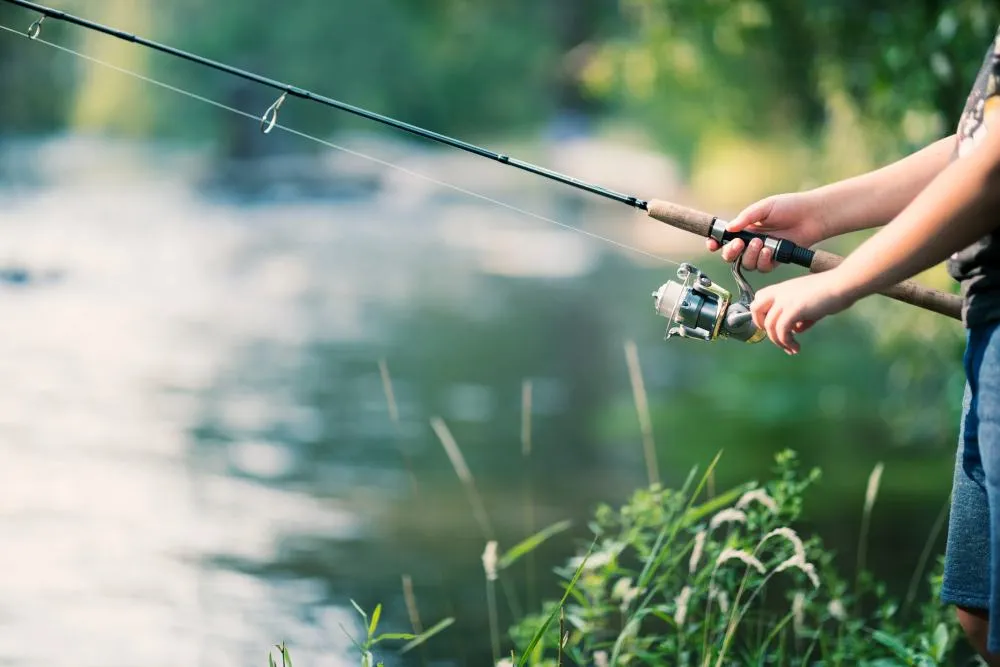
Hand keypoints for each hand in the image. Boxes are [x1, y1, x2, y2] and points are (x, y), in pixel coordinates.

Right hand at [706, 192, 828, 271]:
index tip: (713, 244)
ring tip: (761, 243)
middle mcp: (750, 242)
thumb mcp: (764, 207)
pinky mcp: (774, 261)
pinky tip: (770, 250)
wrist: (811, 215)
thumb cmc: (788, 207)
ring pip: (745, 264)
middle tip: (739, 244)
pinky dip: (764, 260)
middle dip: (730, 252)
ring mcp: (761, 253)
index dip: (715, 243)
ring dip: (750, 255)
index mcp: (744, 228)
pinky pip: (762, 267)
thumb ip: (746, 218)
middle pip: (730, 256)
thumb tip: (729, 228)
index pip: (724, 239)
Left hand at [750, 270, 857, 353]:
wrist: (843, 284)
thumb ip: (801, 316)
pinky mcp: (793, 309)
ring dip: (779, 341)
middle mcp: (780, 292)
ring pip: (769, 325)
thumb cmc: (832, 292)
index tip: (772, 327)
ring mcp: (785, 300)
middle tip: (777, 337)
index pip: (759, 298)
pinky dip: (787, 342)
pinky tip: (796, 347)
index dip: (761, 314)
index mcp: (782, 288)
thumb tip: (797, 329)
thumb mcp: (811, 304)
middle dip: (762, 326)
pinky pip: (781, 330)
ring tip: (792, 348)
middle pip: (755, 309)